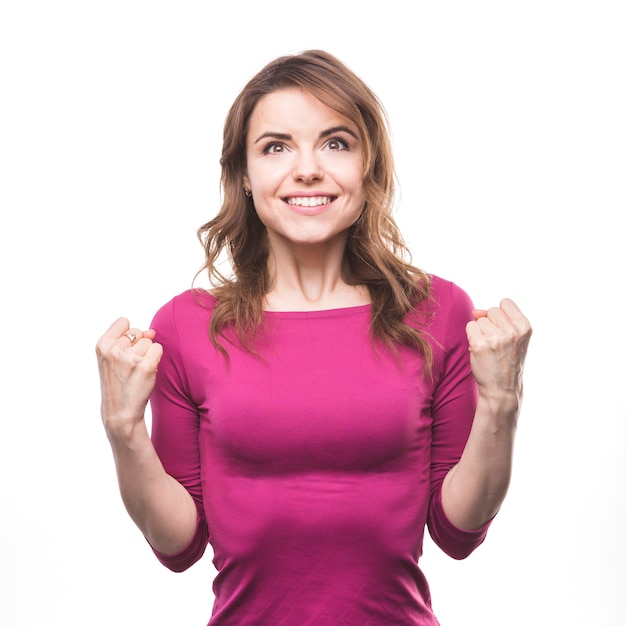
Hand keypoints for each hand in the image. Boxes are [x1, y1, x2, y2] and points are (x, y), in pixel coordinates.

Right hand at [96, 317, 162, 438]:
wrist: (120, 411)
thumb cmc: (118, 383)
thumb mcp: (112, 359)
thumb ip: (128, 339)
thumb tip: (151, 331)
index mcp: (102, 345)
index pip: (123, 321)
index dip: (128, 335)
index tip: (124, 351)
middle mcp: (115, 349)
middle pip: (138, 332)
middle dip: (139, 346)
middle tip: (130, 366)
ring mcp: (131, 358)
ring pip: (150, 342)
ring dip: (148, 354)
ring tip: (137, 371)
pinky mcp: (146, 366)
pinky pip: (158, 349)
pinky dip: (156, 359)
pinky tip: (146, 372)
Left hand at [466, 299, 531, 409]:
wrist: (502, 390)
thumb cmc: (507, 362)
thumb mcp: (514, 338)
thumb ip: (499, 319)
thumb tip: (475, 311)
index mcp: (524, 327)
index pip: (505, 302)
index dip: (501, 315)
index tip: (504, 331)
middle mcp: (511, 331)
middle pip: (491, 310)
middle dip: (490, 324)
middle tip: (497, 344)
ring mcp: (495, 338)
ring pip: (479, 319)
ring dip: (480, 332)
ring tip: (489, 349)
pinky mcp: (479, 345)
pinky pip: (469, 327)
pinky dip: (472, 337)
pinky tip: (480, 351)